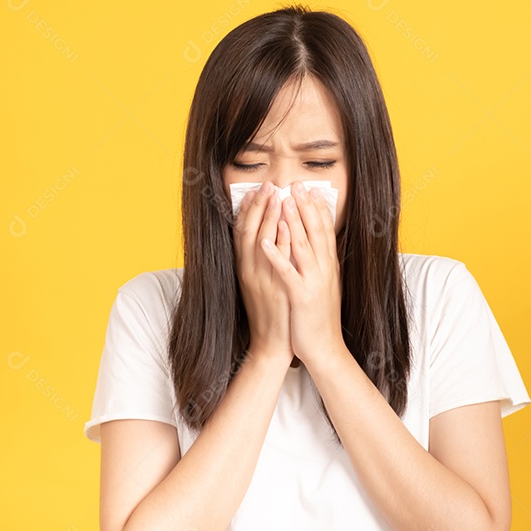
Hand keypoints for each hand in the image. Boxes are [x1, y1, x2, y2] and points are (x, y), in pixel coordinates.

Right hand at [233, 181, 294, 365]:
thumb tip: (265, 237)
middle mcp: (249, 272)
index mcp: (244, 269)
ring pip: (262, 242)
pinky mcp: (277, 289)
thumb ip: (260, 261)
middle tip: (267, 185)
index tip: (255, 191)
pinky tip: (289, 225)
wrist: (271, 345)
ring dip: (270, 217)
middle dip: (258, 207)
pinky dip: (282, 241)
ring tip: (278, 195)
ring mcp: (263, 280)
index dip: (247, 210)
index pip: (242, 233)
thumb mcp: (258, 284)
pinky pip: (279, 261)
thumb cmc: (269, 314)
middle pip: (249, 232)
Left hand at [258, 181, 344, 368]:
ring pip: (302, 246)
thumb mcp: (323, 287)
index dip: (317, 209)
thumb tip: (315, 247)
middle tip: (295, 184)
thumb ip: (320, 266)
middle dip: (304, 207)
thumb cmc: (319, 319)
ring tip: (281, 200)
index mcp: (328, 267)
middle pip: (315, 232)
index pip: (325, 232)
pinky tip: (265, 241)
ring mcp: (313, 282)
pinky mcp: (301, 296)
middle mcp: (324, 271)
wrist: (324, 349)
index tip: (310, 190)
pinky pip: (286, 272)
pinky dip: (276, 255)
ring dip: (291, 222)